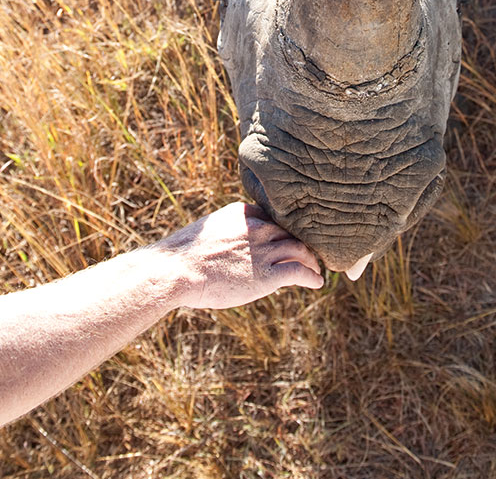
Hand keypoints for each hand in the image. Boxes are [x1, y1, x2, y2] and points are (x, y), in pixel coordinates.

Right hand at [159, 202, 323, 308]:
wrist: (178, 270)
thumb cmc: (185, 255)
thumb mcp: (208, 230)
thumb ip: (227, 231)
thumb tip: (229, 243)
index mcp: (243, 213)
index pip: (274, 217)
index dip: (285, 228)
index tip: (291, 236)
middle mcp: (258, 227)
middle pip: (291, 231)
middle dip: (303, 241)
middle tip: (311, 252)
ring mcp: (264, 249)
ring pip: (300, 249)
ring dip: (311, 260)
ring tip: (316, 268)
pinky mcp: (267, 274)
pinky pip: (299, 271)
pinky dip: (312, 276)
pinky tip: (317, 282)